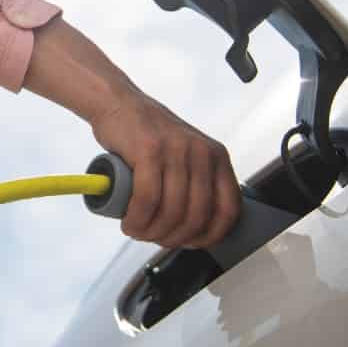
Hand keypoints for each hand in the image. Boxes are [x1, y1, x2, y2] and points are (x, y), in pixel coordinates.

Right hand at [91, 91, 240, 246]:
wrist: (119, 104)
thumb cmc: (148, 134)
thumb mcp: (186, 154)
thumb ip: (197, 183)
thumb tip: (197, 227)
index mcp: (216, 157)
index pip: (228, 209)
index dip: (210, 235)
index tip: (191, 242)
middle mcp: (201, 153)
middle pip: (196, 216)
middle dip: (173, 238)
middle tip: (155, 238)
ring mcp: (176, 151)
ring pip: (171, 211)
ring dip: (152, 231)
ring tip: (137, 231)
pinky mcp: (149, 150)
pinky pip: (148, 198)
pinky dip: (138, 218)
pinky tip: (130, 222)